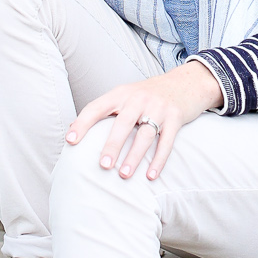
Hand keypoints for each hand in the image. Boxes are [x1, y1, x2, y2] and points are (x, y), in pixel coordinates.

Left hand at [67, 59, 223, 181]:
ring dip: (134, 157)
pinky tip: (151, 176)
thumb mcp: (125, 95)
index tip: (70, 141)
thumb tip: (70, 127)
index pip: (97, 107)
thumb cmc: (148, 94)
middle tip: (103, 165)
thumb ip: (102, 110)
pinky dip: (159, 160)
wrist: (186, 81)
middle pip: (123, 123)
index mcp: (121, 93)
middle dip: (112, 145)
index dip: (82, 124)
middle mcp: (139, 98)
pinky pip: (167, 142)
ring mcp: (159, 107)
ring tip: (124, 175)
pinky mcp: (176, 117)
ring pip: (145, 135)